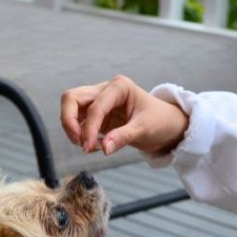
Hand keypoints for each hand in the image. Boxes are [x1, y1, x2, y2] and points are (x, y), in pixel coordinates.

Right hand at [60, 75, 188, 156]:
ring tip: (89, 147)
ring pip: (71, 109)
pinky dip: (81, 135)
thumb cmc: (159, 122)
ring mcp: (99, 102)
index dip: (88, 128)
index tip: (89, 148)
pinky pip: (79, 123)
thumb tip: (104, 149)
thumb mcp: (144, 130)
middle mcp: (105, 90)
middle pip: (72, 98)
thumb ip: (123, 138)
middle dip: (69, 121)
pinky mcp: (97, 116)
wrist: (166, 126)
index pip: (94, 106)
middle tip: (79, 143)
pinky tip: (96, 146)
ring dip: (73, 129)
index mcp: (118, 87)